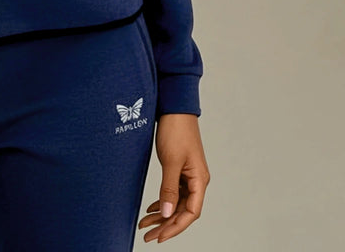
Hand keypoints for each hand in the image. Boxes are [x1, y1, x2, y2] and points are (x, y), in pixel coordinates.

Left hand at [138, 113, 209, 242]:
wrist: (174, 107)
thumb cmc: (177, 130)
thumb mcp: (171, 161)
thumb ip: (169, 188)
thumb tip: (167, 213)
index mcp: (199, 180)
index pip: (190, 213)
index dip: (175, 227)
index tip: (160, 236)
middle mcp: (196, 180)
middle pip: (182, 211)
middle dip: (165, 225)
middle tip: (148, 236)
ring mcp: (188, 175)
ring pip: (176, 202)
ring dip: (162, 214)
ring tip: (145, 225)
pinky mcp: (179, 169)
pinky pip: (172, 192)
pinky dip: (162, 201)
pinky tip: (151, 209)